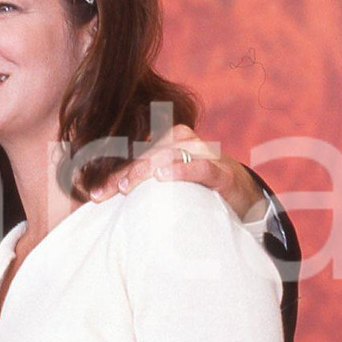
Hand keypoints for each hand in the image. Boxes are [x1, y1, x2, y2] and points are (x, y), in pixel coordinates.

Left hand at [89, 124, 265, 220]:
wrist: (246, 197)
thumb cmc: (200, 189)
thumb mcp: (171, 184)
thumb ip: (146, 186)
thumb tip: (108, 198)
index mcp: (170, 144)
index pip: (136, 155)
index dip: (114, 173)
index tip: (95, 195)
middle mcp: (186, 144)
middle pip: (149, 153)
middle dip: (124, 173)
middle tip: (107, 193)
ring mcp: (205, 155)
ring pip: (170, 154)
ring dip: (145, 169)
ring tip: (126, 186)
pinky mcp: (223, 173)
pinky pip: (201, 167)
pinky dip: (182, 170)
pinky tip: (163, 177)